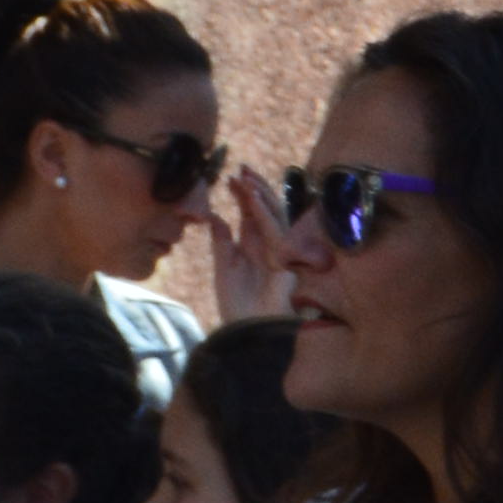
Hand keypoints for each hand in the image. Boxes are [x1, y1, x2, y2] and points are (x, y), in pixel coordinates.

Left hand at [202, 168, 288, 324]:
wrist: (248, 334)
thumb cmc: (238, 307)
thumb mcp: (223, 270)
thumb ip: (222, 243)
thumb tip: (216, 217)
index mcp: (255, 247)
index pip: (251, 214)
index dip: (242, 195)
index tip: (229, 178)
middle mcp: (270, 246)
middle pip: (266, 209)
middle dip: (255, 188)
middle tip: (241, 168)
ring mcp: (280, 252)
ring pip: (275, 216)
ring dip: (261, 195)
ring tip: (246, 177)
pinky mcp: (286, 261)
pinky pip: (277, 231)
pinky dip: (265, 214)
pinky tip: (253, 199)